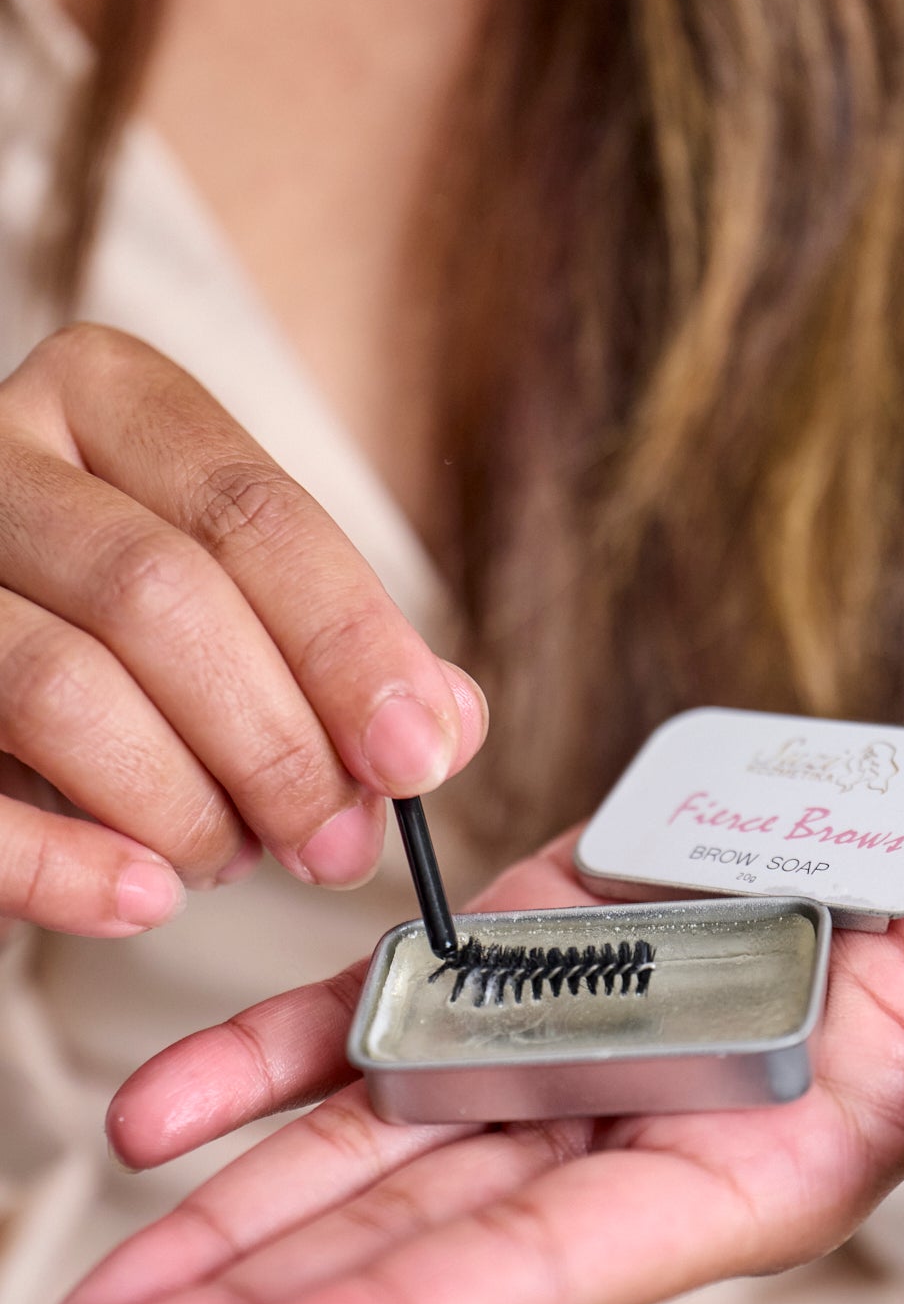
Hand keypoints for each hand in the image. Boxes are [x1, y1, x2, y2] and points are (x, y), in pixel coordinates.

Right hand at [0, 324, 484, 935]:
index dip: (349, 646)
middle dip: (275, 745)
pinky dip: (66, 869)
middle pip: (158, 596)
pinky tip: (142, 900)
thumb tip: (446, 721)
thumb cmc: (130, 652)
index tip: (416, 757)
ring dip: (180, 808)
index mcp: (105, 404)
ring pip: (57, 687)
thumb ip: (342, 659)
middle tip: (335, 846)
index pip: (249, 511)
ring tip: (228, 859)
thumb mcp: (239, 622)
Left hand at [46, 741, 903, 1303]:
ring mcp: (559, 1046)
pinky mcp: (523, 953)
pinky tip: (152, 1117)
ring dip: (219, 1219)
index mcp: (742, 1177)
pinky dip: (266, 1060)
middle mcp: (622, 1136)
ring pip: (364, 1144)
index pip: (547, 1268)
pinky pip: (379, 1014)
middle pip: (409, 1236)